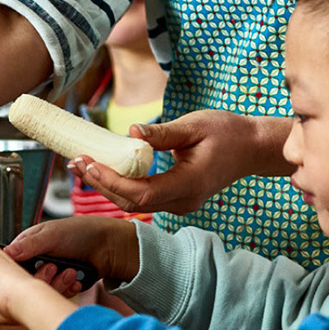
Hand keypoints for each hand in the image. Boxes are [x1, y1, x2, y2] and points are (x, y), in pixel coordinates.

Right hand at [4, 216, 142, 292]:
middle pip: (27, 281)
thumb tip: (6, 252)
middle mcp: (37, 261)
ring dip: (58, 284)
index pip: (12, 263)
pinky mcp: (62, 286)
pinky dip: (68, 289)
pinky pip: (58, 295)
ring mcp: (50, 275)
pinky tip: (77, 280)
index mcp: (29, 245)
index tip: (27, 272)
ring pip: (43, 290)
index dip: (17, 271)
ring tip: (71, 272)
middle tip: (54, 268)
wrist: (109, 247)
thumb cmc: (81, 232)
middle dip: (42, 278)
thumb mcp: (52, 234)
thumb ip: (29, 244)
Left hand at [72, 110, 293, 215]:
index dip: (111, 181)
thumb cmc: (228, 133)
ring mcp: (180, 204)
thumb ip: (162, 133)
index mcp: (189, 184)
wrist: (252, 149)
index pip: (140, 193)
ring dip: (107, 186)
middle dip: (100, 184)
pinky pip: (144, 198)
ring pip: (135, 204)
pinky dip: (121, 185)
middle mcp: (183, 201)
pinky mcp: (177, 199)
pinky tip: (105, 169)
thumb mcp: (195, 125)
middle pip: (131, 204)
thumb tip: (131, 131)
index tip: (88, 162)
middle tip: (75, 162)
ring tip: (82, 165)